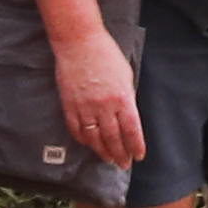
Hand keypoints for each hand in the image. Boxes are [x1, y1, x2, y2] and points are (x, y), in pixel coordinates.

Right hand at [48, 18, 143, 172]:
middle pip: (114, 138)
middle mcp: (104, 106)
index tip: (138, 156)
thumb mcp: (126, 75)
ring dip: (103, 151)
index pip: (132, 130)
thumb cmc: (106, 54)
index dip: (135, 146)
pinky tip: (90, 144)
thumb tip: (127, 117)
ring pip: (95, 138)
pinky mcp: (69, 105)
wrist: (79, 43)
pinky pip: (77, 130)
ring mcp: (85, 107)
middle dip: (120, 154)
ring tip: (109, 159)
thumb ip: (127, 98)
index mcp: (122, 97)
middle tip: (123, 164)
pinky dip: (84, 140)